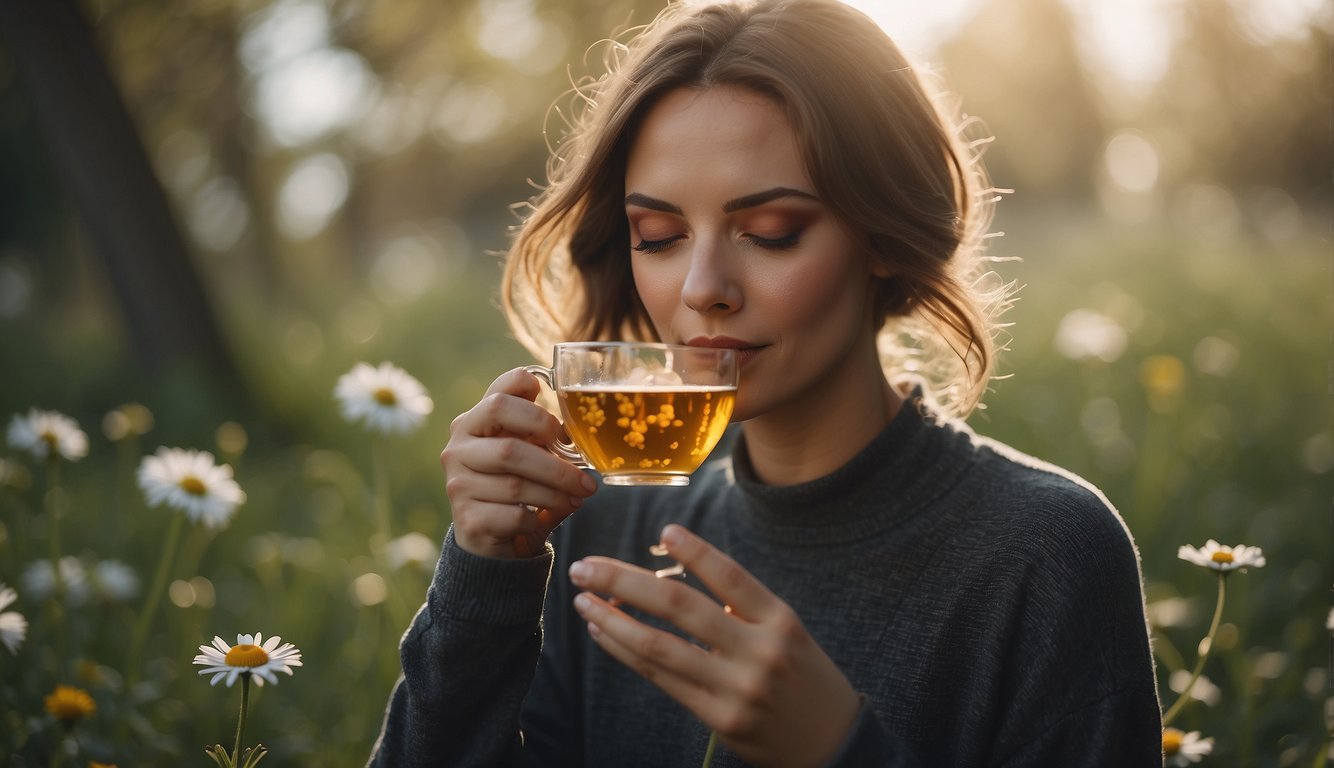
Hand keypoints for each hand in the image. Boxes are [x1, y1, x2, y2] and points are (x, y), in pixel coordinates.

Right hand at [441, 368, 597, 558]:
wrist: (489, 542)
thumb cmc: (514, 488)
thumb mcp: (527, 455)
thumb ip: (543, 438)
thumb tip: (578, 435)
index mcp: (473, 422)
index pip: (500, 393)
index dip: (535, 402)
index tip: (558, 426)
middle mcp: (458, 449)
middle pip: (510, 447)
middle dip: (555, 464)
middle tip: (584, 477)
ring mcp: (458, 485)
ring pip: (515, 485)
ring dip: (555, 494)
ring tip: (578, 497)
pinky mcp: (468, 520)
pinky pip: (514, 515)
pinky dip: (538, 517)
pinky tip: (546, 517)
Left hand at [568, 525, 860, 767]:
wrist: (834, 746)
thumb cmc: (803, 678)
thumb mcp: (788, 633)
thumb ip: (743, 607)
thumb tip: (671, 577)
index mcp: (781, 621)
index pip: (731, 576)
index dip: (696, 552)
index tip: (664, 531)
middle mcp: (759, 651)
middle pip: (681, 606)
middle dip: (624, 581)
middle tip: (586, 565)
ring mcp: (737, 689)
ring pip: (659, 646)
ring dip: (613, 619)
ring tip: (583, 599)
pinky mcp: (718, 720)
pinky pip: (661, 679)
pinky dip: (626, 653)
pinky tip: (604, 633)